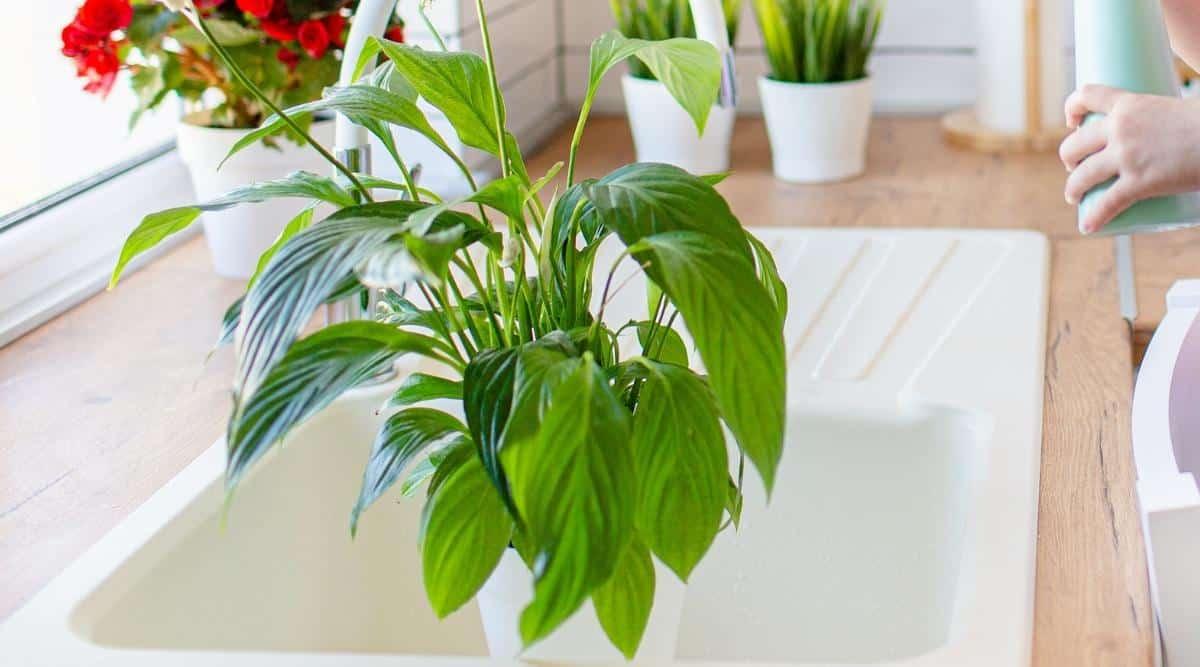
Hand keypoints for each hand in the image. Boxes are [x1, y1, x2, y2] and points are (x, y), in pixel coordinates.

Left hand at [1060, 84, 1199, 232]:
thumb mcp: (1182, 107)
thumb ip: (1168, 117)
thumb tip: (1169, 130)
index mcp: (1130, 104)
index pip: (1086, 96)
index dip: (1072, 108)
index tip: (1072, 122)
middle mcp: (1120, 128)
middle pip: (1075, 144)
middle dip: (1069, 158)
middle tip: (1076, 167)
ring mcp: (1127, 156)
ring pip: (1082, 176)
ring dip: (1073, 189)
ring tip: (1075, 196)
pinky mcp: (1139, 182)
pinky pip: (1106, 204)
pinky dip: (1094, 217)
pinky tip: (1088, 226)